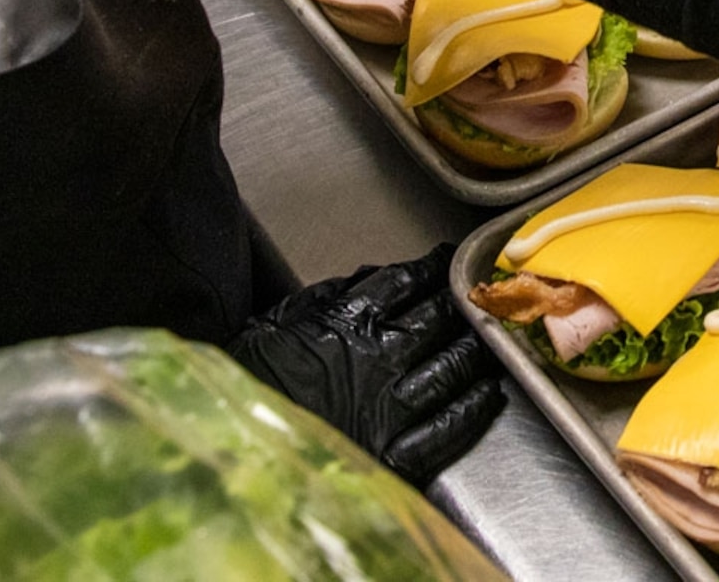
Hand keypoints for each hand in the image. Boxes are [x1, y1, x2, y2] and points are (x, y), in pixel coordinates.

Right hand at [226, 247, 503, 487]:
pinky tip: (487, 396)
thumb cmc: (247, 382)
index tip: (445, 261)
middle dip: (459, 306)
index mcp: (347, 323)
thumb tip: (367, 280)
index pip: (404, 283)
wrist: (231, 449)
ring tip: (487, 342)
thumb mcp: (277, 322)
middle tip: (476, 300)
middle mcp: (378, 361)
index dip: (431, 268)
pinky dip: (471, 409)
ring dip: (474, 352)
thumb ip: (326, 296)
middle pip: (437, 322)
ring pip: (450, 370)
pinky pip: (446, 429)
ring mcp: (389, 410)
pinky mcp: (393, 456)